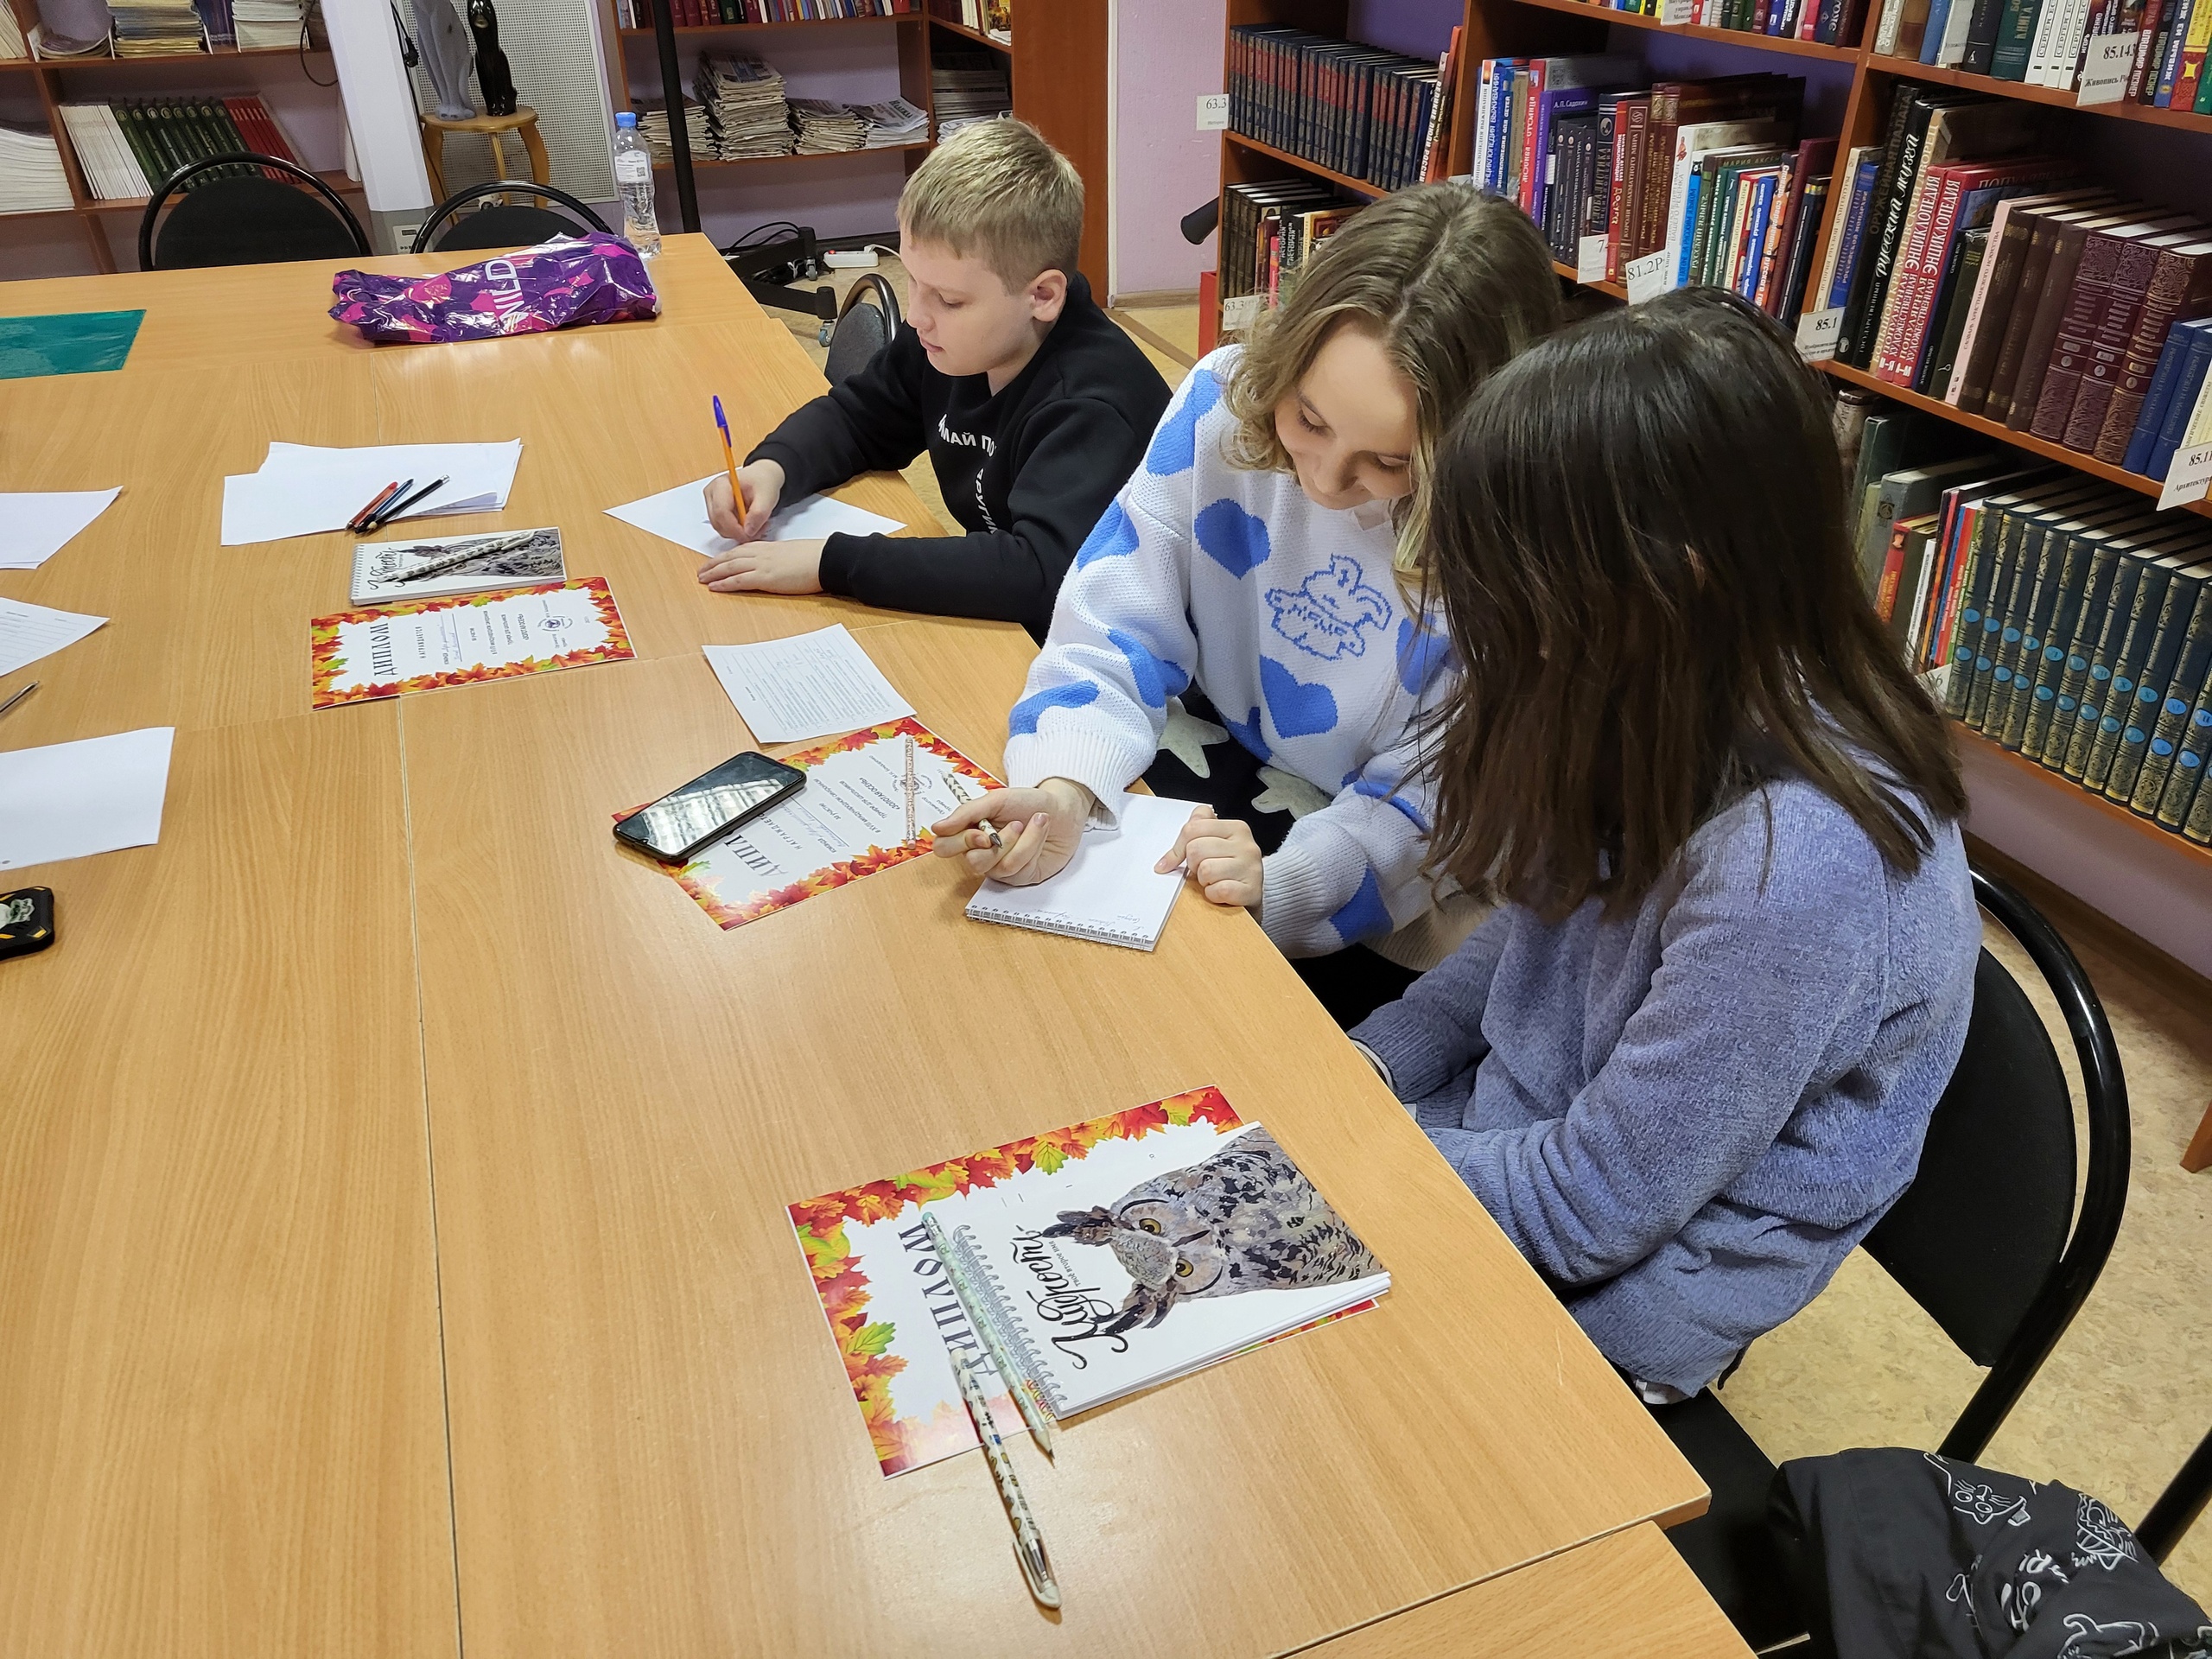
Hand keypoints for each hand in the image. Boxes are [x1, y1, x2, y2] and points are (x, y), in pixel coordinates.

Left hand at [697, 538, 824, 594]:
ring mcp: (762, 565)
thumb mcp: (791, 554)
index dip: (725, 556)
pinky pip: (739, 580)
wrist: (824, 559)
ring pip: (730, 567)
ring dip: (714, 573)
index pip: (740, 550)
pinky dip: (724, 583)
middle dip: (713, 564)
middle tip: (701, 571)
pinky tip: (714, 587)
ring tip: (701, 579)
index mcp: (768, 547)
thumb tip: (774, 566)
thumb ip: (778, 558)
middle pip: (730, 557)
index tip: (715, 562)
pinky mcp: (765, 577)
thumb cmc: (814, 558)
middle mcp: (761, 554)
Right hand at [704, 458, 784, 542]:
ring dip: (738, 532)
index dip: (735, 528)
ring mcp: (712, 503)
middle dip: (738, 532)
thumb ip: (758, 514)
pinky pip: (723, 528)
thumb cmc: (762, 481)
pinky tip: (749, 523)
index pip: (721, 512)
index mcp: (721, 484)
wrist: (762, 478)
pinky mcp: (716, 511)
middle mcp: (712, 493)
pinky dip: (737, 531)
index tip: (750, 534)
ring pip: (720, 528)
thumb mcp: (767, 496)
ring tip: (756, 525)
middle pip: (718, 522)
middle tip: (758, 530)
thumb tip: (748, 531)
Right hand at [929, 779, 1092, 885]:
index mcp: (970, 831)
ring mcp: (1001, 867)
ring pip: (998, 867)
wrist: (1064, 809)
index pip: (945, 847)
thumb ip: (967, 813)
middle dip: (996, 844)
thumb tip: (938, 827)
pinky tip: (1040, 834)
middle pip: (970, 863)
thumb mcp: (996, 800)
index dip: (960, 843)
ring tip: (1034, 822)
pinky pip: (1017, 870)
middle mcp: (982, 852)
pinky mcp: (1021, 877)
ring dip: (1021, 842)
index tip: (980, 832)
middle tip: (1015, 826)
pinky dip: (1032, 847)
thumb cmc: (1029, 802)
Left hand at [1158, 805, 1262, 908]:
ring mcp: (1251, 867)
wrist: (1251, 894)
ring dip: (1204, 881)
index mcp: (1236, 828)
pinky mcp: (1251, 890)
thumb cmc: (1229, 868)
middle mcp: (1246, 845)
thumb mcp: (1214, 844)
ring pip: (1206, 870)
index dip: (1179, 847)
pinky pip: (1218, 890)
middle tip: (1204, 870)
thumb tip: (1165, 861)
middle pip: (1196, 849)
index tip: (1178, 859)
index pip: (1193, 827)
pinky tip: (1220, 893)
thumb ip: (1193, 837)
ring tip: (1214, 880)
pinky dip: (1213, 895)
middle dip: (1193, 864)